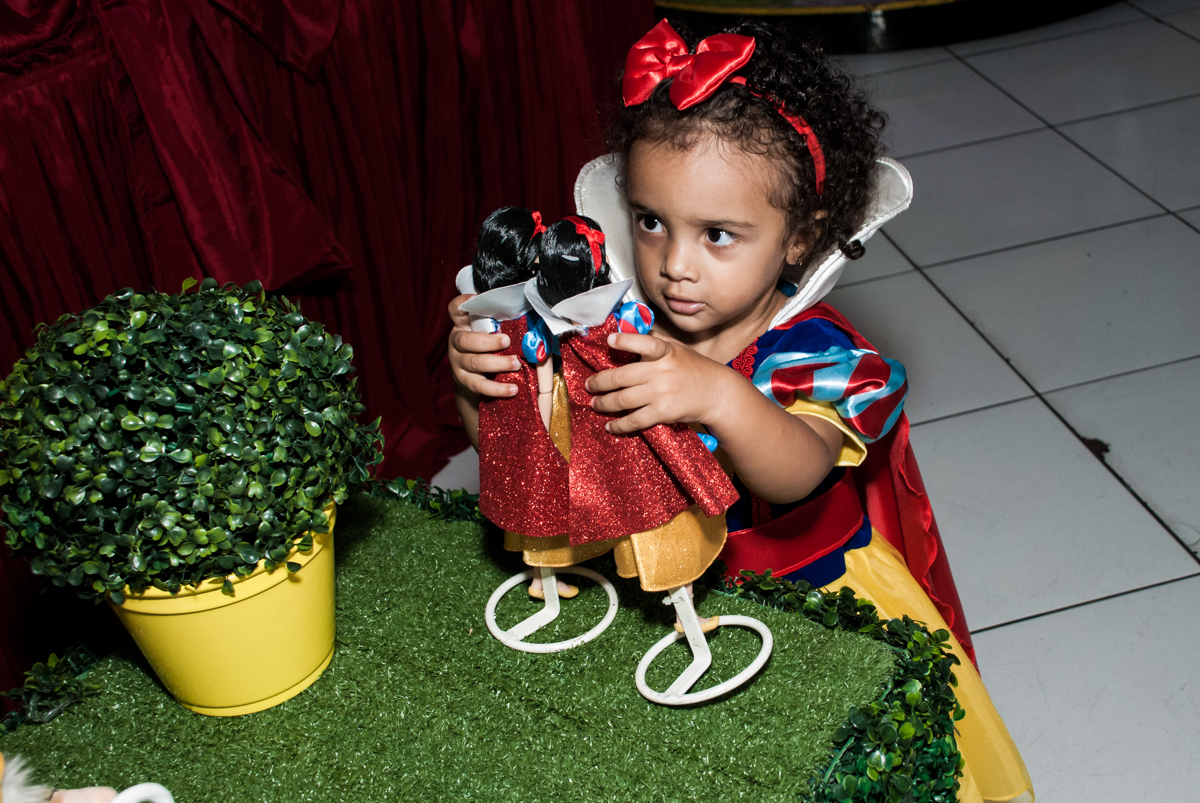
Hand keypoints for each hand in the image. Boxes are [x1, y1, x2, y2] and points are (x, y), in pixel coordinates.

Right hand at [447, 294, 519, 397]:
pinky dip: (497, 388)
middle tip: (507, 341)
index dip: (462, 303)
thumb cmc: (487, 350)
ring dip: (497, 363)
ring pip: (474, 362)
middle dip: (488, 341)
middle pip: (465, 340)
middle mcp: (457, 343)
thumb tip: (536, 321)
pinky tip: (513, 389)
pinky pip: (480, 386)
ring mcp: (459, 363)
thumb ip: (502, 326)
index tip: (474, 299)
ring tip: (516, 364)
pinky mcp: (466, 382)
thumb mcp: (490, 334)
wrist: (472, 381)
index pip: (456, 310)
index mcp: (463, 326)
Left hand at [585, 332, 732, 433]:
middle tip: (589, 385)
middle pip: (621, 377)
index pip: (644, 344)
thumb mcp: (677, 349)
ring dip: (604, 403)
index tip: (610, 341)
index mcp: (665, 352)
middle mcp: (661, 372)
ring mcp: (661, 393)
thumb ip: (654, 344)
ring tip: (595, 404)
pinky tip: (610, 425)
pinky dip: (619, 425)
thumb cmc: (694, 369)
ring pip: (622, 399)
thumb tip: (627, 335)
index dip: (626, 341)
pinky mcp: (663, 412)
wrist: (717, 393)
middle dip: (599, 382)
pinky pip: (635, 420)